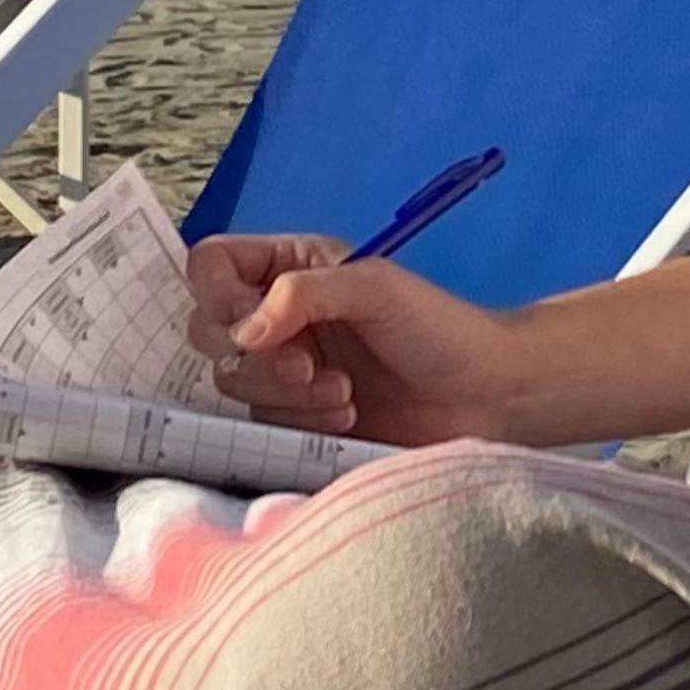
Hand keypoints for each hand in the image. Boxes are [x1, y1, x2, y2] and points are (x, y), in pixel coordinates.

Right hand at [185, 232, 531, 445]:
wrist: (480, 398)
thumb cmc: (437, 327)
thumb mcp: (373, 287)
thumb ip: (302, 294)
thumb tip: (241, 331)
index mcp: (292, 265)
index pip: (213, 265)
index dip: (215, 293)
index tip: (248, 321)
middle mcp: (278, 314)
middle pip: (208, 330)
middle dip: (255, 356)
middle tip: (304, 367)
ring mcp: (283, 369)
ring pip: (232, 382)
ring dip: (285, 394)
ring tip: (344, 392)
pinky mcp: (293, 419)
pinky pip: (259, 424)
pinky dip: (298, 421)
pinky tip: (347, 414)